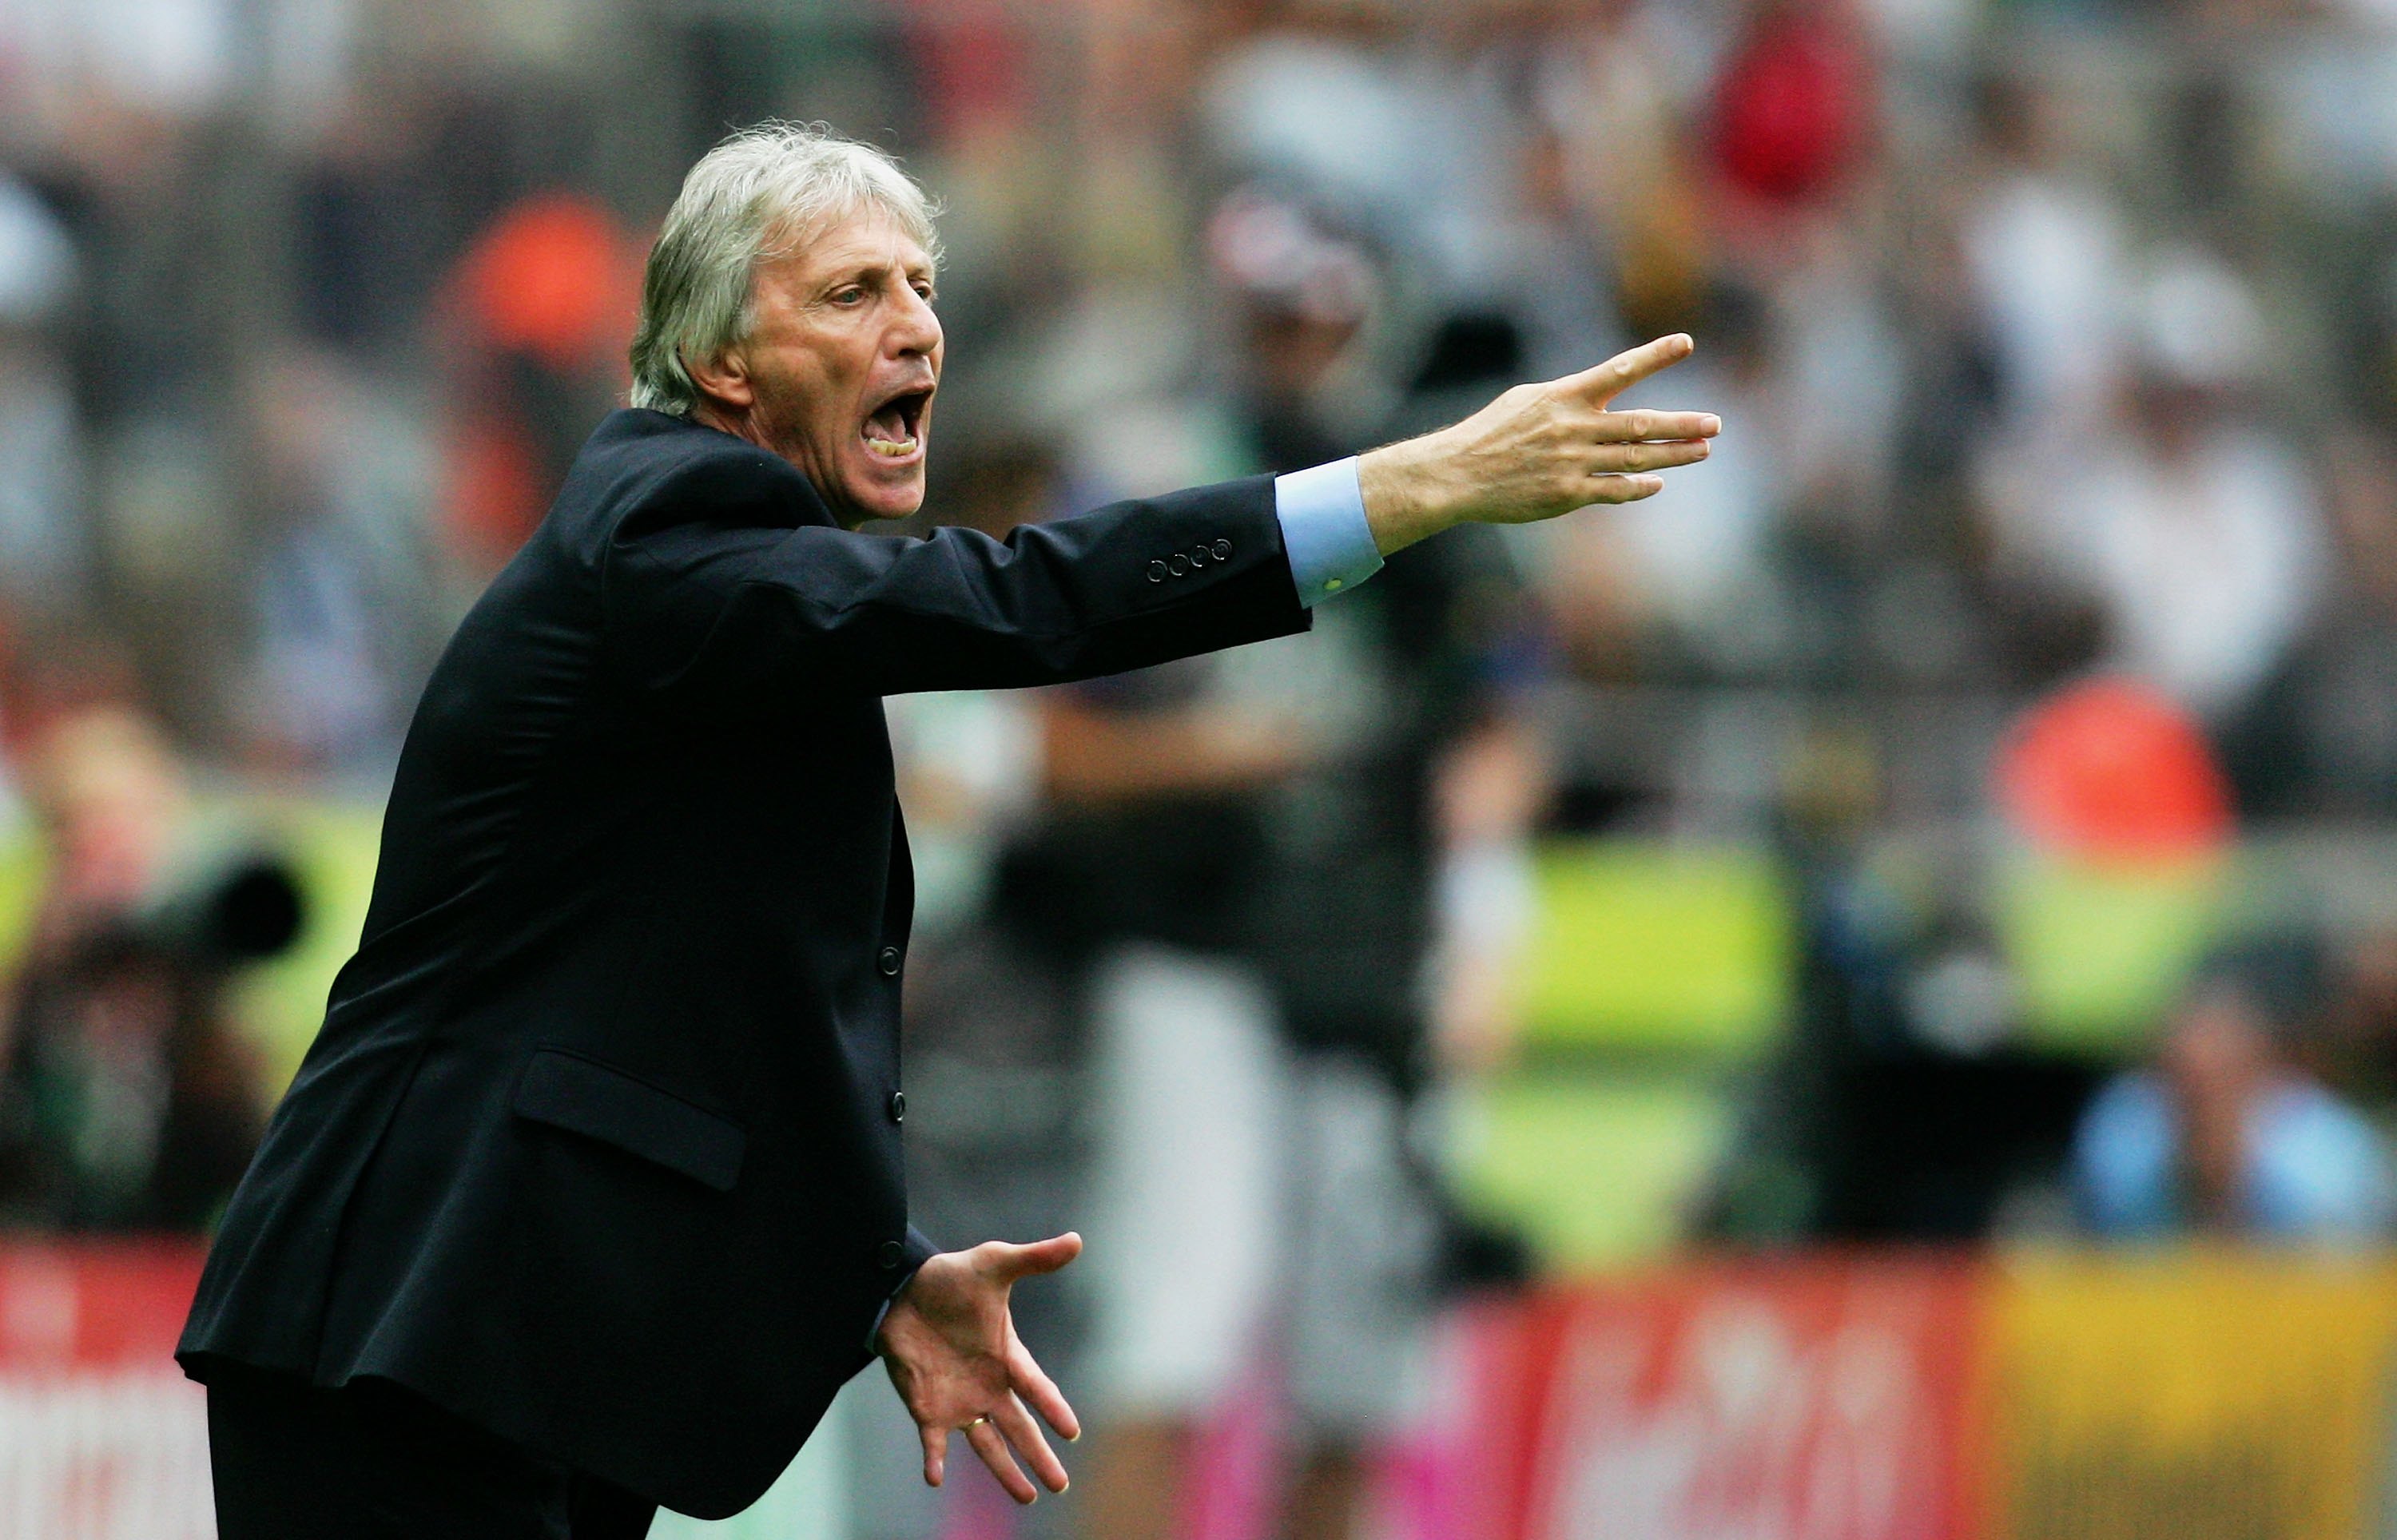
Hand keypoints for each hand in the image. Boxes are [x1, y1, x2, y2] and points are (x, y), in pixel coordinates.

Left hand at [875, 1233, 1082, 1503]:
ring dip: (1004, 1471)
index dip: (1053, 1408)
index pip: (1035, 1388)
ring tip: (1026, 1497)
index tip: (1072, 1433)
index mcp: (1006, 1357)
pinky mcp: (926, 1408)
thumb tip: (1076, 1241)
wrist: (901, 1289)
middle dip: (1040, 1457)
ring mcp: (958, 1401)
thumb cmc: (952, 1277)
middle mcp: (988, 1386)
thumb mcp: (994, 1263)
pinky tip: (934, 1478)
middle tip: (1060, 1485)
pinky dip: (934, 1460)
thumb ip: (1033, 1258)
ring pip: (987, 1445)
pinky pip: (932, 1442)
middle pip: (1019, 1428)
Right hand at [1356, 334, 1719, 555]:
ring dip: (1674, 455)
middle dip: (1682, 424)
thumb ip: (1570, 399)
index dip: (1654, 356)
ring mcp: (1573, 463)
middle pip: (1641, 424)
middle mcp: (1574, 428)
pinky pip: (1613, 490)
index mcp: (1564, 397)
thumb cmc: (1490, 434)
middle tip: (1714, 424)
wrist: (1458, 474)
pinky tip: (1657, 483)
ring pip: (1636, 459)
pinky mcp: (1566, 494)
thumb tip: (1604, 399)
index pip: (1618, 370)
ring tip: (1703, 450)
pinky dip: (1638, 487)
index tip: (1686, 343)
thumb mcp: (1527, 401)